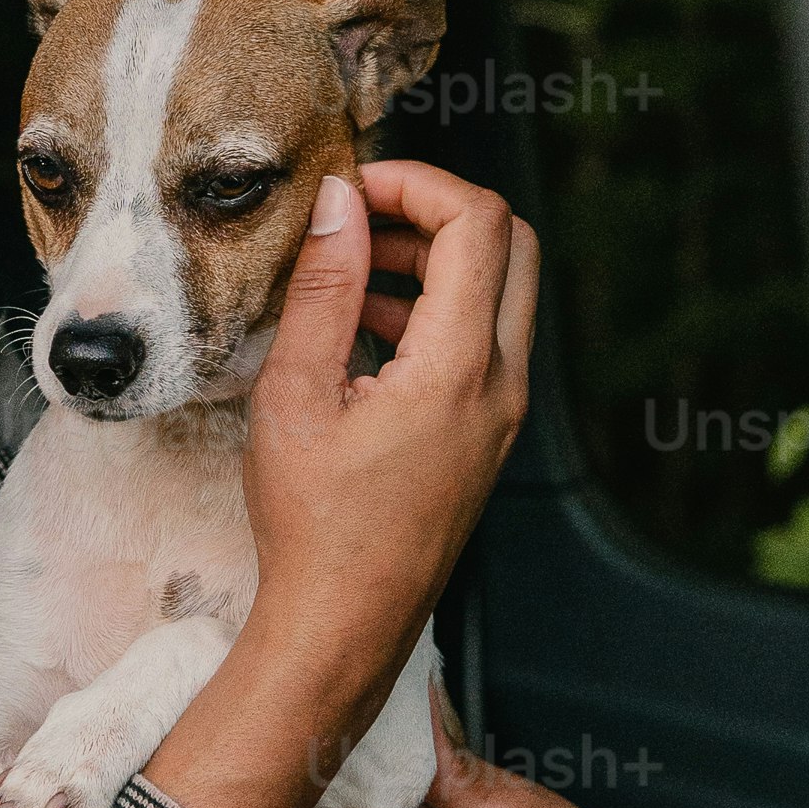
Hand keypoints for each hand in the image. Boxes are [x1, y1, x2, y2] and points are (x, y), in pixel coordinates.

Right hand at [141, 162, 534, 807]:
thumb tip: (340, 204)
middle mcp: (503, 384)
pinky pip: (484, 341)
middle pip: (512, 244)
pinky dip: (436, 308)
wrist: (344, 625)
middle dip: (437, 211)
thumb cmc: (312, 526)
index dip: (418, 182)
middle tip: (363, 216)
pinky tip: (364, 329)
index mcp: (460, 368)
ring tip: (350, 269)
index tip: (354, 189)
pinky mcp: (489, 434)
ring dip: (435, 259)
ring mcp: (504, 412)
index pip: (478, 222)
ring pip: (501, 292)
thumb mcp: (295, 396)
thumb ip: (324, 289)